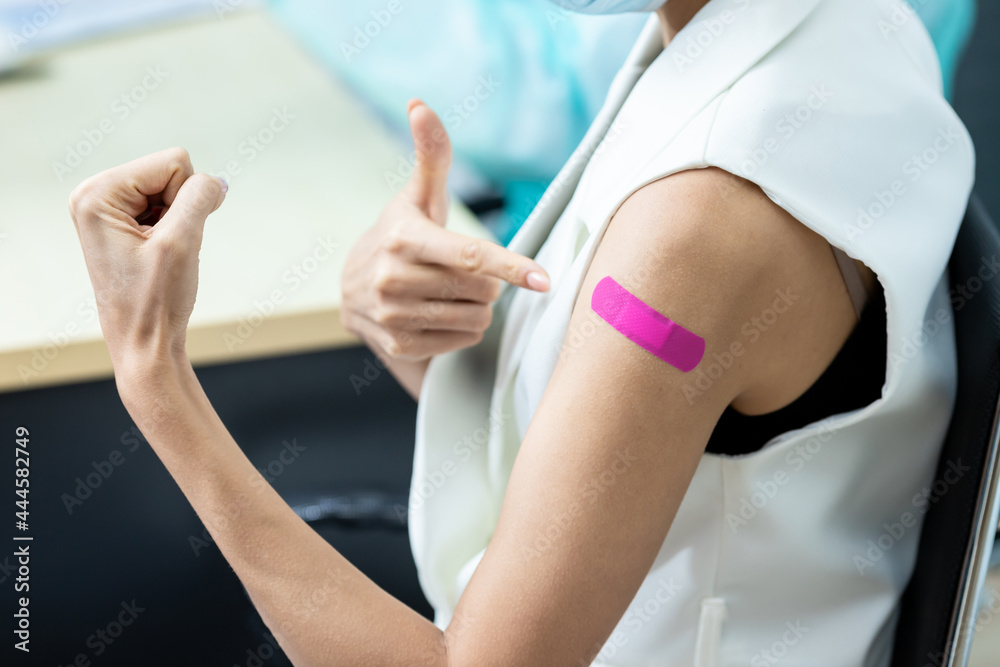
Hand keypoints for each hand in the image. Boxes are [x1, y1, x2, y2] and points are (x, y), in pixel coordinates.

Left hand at [68, 148, 225, 370]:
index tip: (169, 239)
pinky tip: (162, 256)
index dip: (186, 200)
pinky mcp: (120, 224)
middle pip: (169, 173)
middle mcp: (94, 195)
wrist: (145, 345)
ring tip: (163, 255)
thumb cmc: (154, 301)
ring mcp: (106, 210)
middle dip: (180, 209)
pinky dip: (174, 229)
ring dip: (178, 222)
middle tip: (167, 249)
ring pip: (171, 190)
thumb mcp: (182, 241)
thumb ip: (200, 197)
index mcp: (96, 194)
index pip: (173, 163)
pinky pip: (165, 207)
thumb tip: (216, 182)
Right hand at [341, 100, 549, 360]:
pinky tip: (439, 314)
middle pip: (482, 290)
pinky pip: (462, 340)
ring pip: (475, 318)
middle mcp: (394, 279)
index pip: (470, 256)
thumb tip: (419, 104)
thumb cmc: (400, 235)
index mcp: (404, 239)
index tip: (544, 280)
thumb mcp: (416, 197)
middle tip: (466, 272)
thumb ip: (430, 155)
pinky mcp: (398, 345)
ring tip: (450, 293)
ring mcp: (394, 316)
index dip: (511, 267)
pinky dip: (462, 329)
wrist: (353, 289)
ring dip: (477, 307)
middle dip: (488, 281)